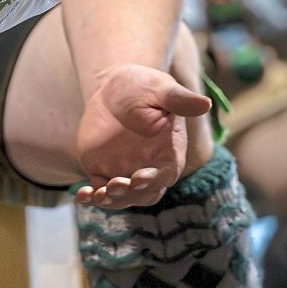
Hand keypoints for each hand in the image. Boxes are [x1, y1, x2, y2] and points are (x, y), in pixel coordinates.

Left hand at [74, 64, 210, 208]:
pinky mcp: (104, 170)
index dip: (153, 179)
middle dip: (129, 195)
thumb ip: (179, 100)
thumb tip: (205, 103)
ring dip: (111, 200)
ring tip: (96, 196)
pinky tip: (81, 197)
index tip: (139, 178)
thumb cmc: (147, 87)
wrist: (118, 88)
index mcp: (169, 154)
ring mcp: (126, 172)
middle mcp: (149, 169)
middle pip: (144, 193)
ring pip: (122, 197)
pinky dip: (91, 197)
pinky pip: (99, 190)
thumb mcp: (162, 90)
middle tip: (114, 186)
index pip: (165, 174)